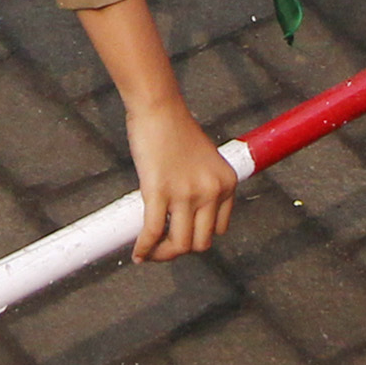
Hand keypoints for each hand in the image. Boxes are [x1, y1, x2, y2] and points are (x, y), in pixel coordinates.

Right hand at [125, 102, 238, 261]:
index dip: (198, 236)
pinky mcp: (160, 191)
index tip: (180, 234)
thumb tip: (183, 216)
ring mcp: (187, 193)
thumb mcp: (205, 160)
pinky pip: (153, 231)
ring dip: (163, 255)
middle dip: (180, 250)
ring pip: (180, 244)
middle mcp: (212, 191)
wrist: (159, 109)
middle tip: (163, 248)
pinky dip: (145, 248)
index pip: (218, 229)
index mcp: (227, 183)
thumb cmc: (176, 130)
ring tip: (149, 253)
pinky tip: (138, 253)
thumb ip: (202, 186)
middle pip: (201, 242)